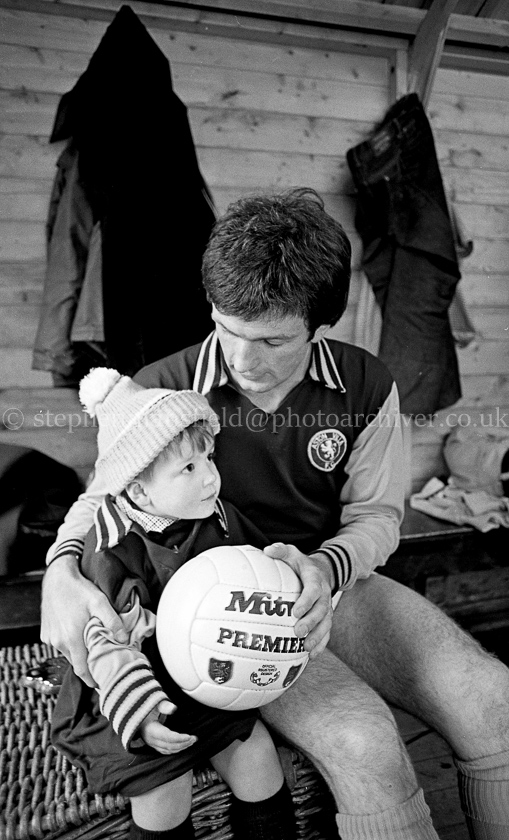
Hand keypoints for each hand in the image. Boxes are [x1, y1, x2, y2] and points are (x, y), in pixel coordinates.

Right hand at [41, 554, 128, 686]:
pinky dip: (68, 642)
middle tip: (101, 659)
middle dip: (87, 663)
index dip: (91, 679)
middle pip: (76, 662)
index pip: (82, 670)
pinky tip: (76, 630)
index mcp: (72, 638)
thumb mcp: (100, 602)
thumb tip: (124, 639)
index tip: (101, 683)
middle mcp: (59, 642)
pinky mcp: (45, 633)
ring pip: (67, 653)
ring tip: (90, 641)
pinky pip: (59, 644)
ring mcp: (50, 638)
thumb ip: (112, 622)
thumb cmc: (79, 589)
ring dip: (78, 650)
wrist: (57, 577)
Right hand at [139, 700, 196, 753]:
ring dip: (181, 747)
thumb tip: (173, 708)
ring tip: (191, 742)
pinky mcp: (153, 744)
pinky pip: (165, 751)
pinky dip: (175, 750)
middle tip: (194, 738)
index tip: (189, 736)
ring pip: (168, 750)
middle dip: (183, 743)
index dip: (179, 738)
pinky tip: (182, 746)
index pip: (167, 737)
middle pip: (169, 745)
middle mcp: (150, 739)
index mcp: (150, 730)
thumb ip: (164, 705)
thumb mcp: (154, 703)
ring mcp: (151, 743)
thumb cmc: (145, 707)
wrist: (136, 713)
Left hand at [263, 543, 332, 658]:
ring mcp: (326, 607)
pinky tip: (312, 656)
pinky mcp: (326, 618)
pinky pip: (326, 632)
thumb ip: (281, 551)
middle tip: (298, 632)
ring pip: (326, 624)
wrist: (323, 571)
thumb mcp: (292, 553)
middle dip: (311, 622)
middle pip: (321, 610)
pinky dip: (321, 644)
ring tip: (307, 648)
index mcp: (315, 579)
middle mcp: (324, 594)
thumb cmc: (301, 564)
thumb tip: (267, 550)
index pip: (313, 590)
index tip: (295, 612)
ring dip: (318, 637)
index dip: (306, 601)